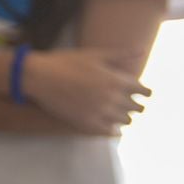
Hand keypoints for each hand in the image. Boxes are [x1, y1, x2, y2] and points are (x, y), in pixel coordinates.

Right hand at [23, 48, 148, 134]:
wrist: (39, 76)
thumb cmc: (66, 61)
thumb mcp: (94, 54)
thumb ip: (121, 55)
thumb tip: (143, 50)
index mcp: (117, 80)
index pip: (144, 92)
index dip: (145, 93)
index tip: (141, 93)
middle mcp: (113, 98)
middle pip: (137, 108)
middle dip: (135, 106)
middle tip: (129, 104)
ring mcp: (100, 112)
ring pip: (126, 121)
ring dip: (125, 117)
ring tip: (118, 114)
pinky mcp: (87, 123)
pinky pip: (110, 132)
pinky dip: (113, 130)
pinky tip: (110, 127)